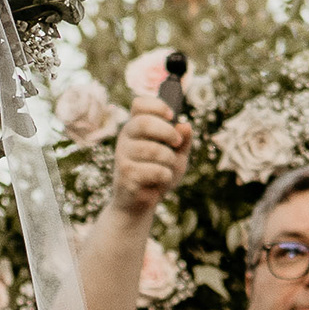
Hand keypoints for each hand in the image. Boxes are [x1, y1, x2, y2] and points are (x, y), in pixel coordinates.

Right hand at [109, 93, 189, 229]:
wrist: (139, 205)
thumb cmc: (157, 174)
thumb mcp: (176, 156)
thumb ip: (183, 141)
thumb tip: (185, 126)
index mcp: (136, 127)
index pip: (139, 104)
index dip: (156, 105)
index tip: (171, 115)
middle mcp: (126, 138)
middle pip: (143, 122)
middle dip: (167, 132)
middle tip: (177, 143)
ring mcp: (123, 156)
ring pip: (153, 150)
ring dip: (169, 160)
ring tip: (168, 169)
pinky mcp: (125, 174)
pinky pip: (154, 170)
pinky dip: (165, 177)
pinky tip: (158, 183)